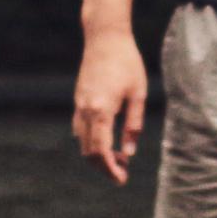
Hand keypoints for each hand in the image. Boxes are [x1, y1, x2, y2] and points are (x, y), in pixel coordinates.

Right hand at [72, 27, 148, 184]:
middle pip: (89, 152)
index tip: (121, 179)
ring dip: (98, 154)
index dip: (110, 169)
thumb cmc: (127, 63)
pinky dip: (91, 141)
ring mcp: (78, 105)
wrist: (105, 38)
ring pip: (82, 142)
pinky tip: (108, 139)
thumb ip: (134, 124)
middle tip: (123, 173)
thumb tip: (129, 152)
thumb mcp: (138, 94)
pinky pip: (80, 129)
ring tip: (120, 157)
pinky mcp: (78, 100)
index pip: (101, 151)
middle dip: (104, 166)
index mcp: (101, 111)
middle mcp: (85, 110)